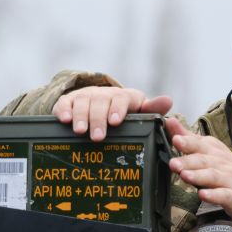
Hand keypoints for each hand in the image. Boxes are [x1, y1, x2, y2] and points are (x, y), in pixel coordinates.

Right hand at [52, 87, 172, 141]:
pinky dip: (63, 110)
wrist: (102, 105)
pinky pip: (65, 103)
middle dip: (98, 119)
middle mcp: (104, 94)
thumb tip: (168, 100)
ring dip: (81, 116)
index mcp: (124, 97)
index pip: (122, 98)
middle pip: (100, 102)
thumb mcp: (140, 112)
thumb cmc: (125, 114)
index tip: (116, 122)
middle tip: (98, 136)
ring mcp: (86, 97)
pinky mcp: (70, 101)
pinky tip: (64, 120)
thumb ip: (153, 110)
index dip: (118, 109)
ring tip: (81, 131)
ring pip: (83, 102)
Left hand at [166, 119, 231, 221]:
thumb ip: (188, 138)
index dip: (188, 142)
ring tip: (184, 176)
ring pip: (213, 176)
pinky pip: (224, 195)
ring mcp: (229, 180)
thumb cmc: (227, 167)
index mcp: (213, 151)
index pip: (200, 144)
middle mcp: (221, 163)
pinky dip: (213, 195)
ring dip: (198, 176)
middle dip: (187, 161)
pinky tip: (203, 195)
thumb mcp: (209, 149)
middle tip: (172, 163)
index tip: (175, 139)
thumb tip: (170, 121)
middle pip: (203, 161)